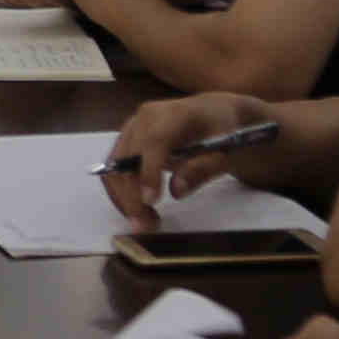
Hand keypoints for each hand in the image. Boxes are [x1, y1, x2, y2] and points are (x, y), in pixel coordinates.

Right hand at [99, 92, 284, 221]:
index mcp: (171, 114)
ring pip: (114, 168)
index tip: (151, 201)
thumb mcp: (224, 149)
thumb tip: (176, 191)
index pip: (153, 143)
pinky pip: (114, 169)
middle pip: (126, 159)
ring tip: (146, 221)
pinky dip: (122, 193)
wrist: (213, 112)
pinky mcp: (125, 141)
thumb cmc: (222, 130)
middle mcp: (143, 118)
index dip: (148, 172)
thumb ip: (202, 168)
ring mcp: (131, 128)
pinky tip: (140, 208)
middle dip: (132, 196)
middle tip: (148, 226)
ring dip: (124, 199)